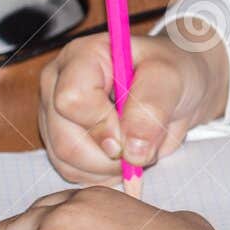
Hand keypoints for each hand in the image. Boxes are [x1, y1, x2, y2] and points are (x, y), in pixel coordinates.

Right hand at [39, 22, 228, 186]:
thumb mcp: (170, 80)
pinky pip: (72, 172)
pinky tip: (123, 154)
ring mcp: (54, 114)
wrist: (174, 89)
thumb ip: (151, 109)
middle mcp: (58, 84)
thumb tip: (131, 150)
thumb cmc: (171, 73)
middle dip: (110, 155)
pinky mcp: (58, 140)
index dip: (103, 124)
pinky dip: (103, 173)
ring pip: (66, 161)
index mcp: (81, 57)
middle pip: (65, 139)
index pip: (71, 99)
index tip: (132, 133)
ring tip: (136, 146)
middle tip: (142, 145)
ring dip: (109, 167)